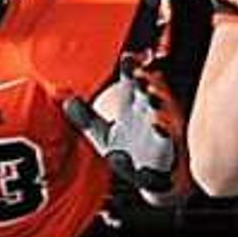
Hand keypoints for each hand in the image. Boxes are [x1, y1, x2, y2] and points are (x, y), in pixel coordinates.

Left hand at [59, 68, 183, 203]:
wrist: (154, 178)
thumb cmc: (131, 150)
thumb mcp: (103, 134)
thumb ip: (86, 118)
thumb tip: (67, 101)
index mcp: (135, 103)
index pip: (133, 79)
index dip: (131, 67)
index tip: (127, 58)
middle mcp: (151, 111)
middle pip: (149, 90)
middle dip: (145, 79)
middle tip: (138, 73)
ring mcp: (163, 128)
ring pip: (163, 109)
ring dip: (157, 100)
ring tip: (149, 91)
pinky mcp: (170, 148)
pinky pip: (169, 138)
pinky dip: (164, 131)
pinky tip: (158, 125)